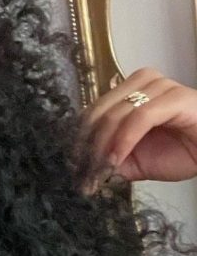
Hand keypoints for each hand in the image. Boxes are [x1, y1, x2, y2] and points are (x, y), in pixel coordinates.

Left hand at [81, 67, 196, 182]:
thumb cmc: (182, 152)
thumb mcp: (135, 162)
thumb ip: (110, 161)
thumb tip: (84, 170)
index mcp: (128, 91)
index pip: (91, 111)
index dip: (78, 140)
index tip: (73, 166)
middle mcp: (142, 82)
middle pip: (98, 112)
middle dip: (87, 146)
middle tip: (83, 173)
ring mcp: (160, 86)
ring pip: (115, 114)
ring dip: (102, 145)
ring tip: (99, 170)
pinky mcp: (176, 98)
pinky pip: (139, 118)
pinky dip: (123, 140)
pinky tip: (115, 159)